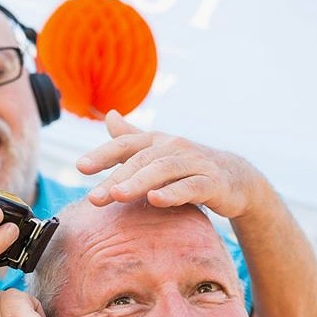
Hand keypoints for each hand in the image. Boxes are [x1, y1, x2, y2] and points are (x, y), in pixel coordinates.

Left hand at [77, 110, 267, 219]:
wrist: (236, 179)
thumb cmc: (190, 166)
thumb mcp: (160, 152)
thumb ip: (132, 138)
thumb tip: (109, 116)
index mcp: (157, 141)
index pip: (125, 145)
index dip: (103, 154)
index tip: (80, 167)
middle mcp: (174, 147)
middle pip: (140, 160)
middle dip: (115, 177)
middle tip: (94, 197)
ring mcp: (194, 163)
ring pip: (163, 170)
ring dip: (139, 182)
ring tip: (118, 195)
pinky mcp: (213, 182)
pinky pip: (191, 186)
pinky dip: (173, 192)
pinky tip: (156, 200)